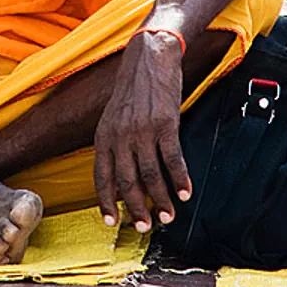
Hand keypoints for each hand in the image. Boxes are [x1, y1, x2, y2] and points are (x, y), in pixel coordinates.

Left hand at [93, 30, 190, 231]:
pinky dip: (180, 179)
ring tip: (168, 216)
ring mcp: (142, 130)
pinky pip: (172, 159)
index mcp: (103, 135)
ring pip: (150, 175)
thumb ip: (114, 145)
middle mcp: (119, 135)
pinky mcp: (165, 124)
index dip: (105, 202)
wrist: (149, 59)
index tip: (111, 223)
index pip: (101, 176)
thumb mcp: (113, 117)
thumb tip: (120, 178)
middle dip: (136, 209)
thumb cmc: (132, 90)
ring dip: (161, 200)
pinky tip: (186, 192)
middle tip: (145, 227)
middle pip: (126, 181)